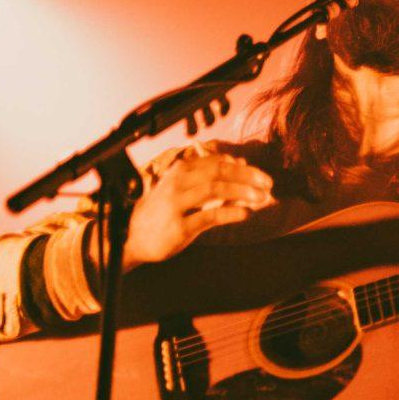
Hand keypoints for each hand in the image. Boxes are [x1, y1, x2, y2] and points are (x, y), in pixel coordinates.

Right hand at [124, 148, 274, 266]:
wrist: (130, 237)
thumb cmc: (161, 212)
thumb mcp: (181, 188)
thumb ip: (208, 176)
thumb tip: (240, 162)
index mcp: (180, 171)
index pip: (217, 163)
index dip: (243, 168)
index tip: (262, 176)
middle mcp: (177, 183)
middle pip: (218, 172)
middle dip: (247, 177)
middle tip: (268, 184)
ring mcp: (177, 204)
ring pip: (215, 190)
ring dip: (242, 192)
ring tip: (262, 198)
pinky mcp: (179, 227)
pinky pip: (209, 217)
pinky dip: (231, 214)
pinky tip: (246, 214)